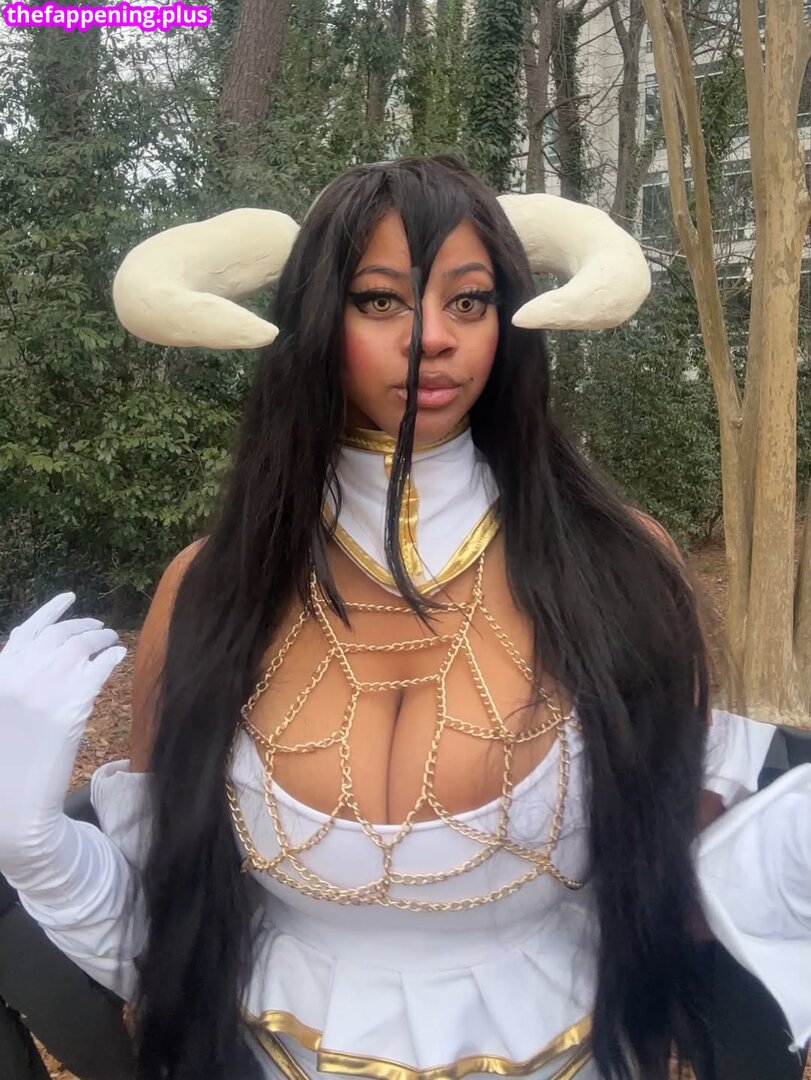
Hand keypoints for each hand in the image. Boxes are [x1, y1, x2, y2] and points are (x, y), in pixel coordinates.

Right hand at [0, 593, 125, 865]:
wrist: (11, 805)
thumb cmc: (5, 762)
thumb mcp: (3, 710)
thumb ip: (17, 678)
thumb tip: (42, 654)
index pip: (28, 630)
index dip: (51, 611)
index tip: (70, 598)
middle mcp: (18, 675)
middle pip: (60, 635)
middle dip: (83, 626)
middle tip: (100, 628)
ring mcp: (44, 690)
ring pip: (81, 647)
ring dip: (101, 638)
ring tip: (111, 641)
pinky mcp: (70, 708)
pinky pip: (98, 669)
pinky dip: (110, 657)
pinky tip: (118, 656)